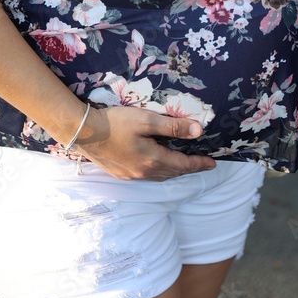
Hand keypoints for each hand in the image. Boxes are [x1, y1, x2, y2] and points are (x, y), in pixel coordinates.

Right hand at [74, 104, 216, 180]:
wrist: (85, 132)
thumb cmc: (116, 122)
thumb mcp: (146, 119)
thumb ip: (172, 126)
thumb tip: (198, 131)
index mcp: (153, 159)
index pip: (183, 164)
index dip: (199, 163)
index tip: (213, 163)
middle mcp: (144, 172)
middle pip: (173, 172)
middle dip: (189, 168)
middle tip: (202, 164)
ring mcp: (131, 175)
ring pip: (160, 177)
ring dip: (174, 172)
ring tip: (183, 165)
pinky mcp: (121, 174)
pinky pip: (147, 177)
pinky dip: (159, 173)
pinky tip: (157, 166)